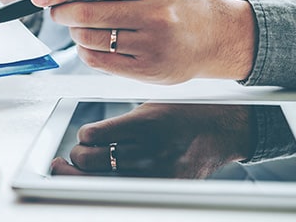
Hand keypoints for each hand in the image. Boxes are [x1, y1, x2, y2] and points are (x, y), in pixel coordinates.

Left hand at [30, 0, 256, 83]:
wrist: (215, 36)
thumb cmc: (174, 2)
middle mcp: (157, 13)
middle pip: (86, 13)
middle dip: (60, 12)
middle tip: (56, 10)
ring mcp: (153, 44)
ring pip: (88, 38)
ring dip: (74, 31)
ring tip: (83, 25)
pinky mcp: (148, 70)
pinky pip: (98, 60)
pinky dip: (85, 50)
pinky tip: (94, 42)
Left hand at [51, 103, 253, 177]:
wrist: (221, 131)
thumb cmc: (181, 117)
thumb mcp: (148, 109)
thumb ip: (118, 126)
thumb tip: (86, 141)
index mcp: (143, 122)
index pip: (93, 135)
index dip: (83, 137)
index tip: (85, 137)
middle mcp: (149, 148)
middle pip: (90, 160)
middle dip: (77, 157)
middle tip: (78, 155)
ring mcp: (157, 171)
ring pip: (101, 181)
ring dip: (88, 175)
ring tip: (86, 169)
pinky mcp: (165, 187)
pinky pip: (124, 190)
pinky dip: (110, 185)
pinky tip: (107, 178)